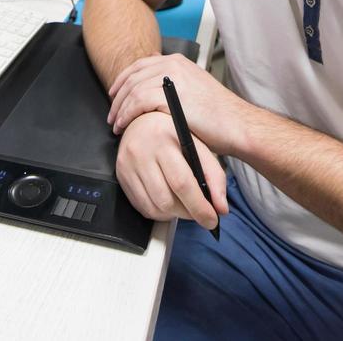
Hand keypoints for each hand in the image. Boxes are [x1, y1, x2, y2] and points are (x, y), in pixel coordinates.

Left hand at [107, 53, 246, 155]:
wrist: (236, 124)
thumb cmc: (218, 114)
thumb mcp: (193, 89)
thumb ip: (173, 83)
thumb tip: (154, 86)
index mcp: (177, 61)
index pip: (140, 65)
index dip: (122, 81)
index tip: (114, 95)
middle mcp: (172, 64)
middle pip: (132, 77)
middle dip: (117, 97)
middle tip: (111, 115)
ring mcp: (171, 78)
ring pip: (132, 90)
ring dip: (119, 109)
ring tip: (116, 124)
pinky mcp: (169, 94)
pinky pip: (137, 102)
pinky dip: (127, 115)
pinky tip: (124, 126)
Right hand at [115, 112, 228, 230]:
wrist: (141, 121)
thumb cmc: (173, 135)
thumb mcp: (198, 145)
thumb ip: (214, 175)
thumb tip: (221, 208)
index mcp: (164, 140)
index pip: (182, 183)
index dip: (199, 207)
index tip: (212, 220)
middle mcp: (142, 152)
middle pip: (166, 200)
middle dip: (188, 213)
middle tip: (200, 214)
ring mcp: (128, 165)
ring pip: (153, 207)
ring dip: (173, 215)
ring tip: (184, 206)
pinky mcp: (121, 176)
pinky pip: (141, 207)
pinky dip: (158, 212)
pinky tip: (168, 202)